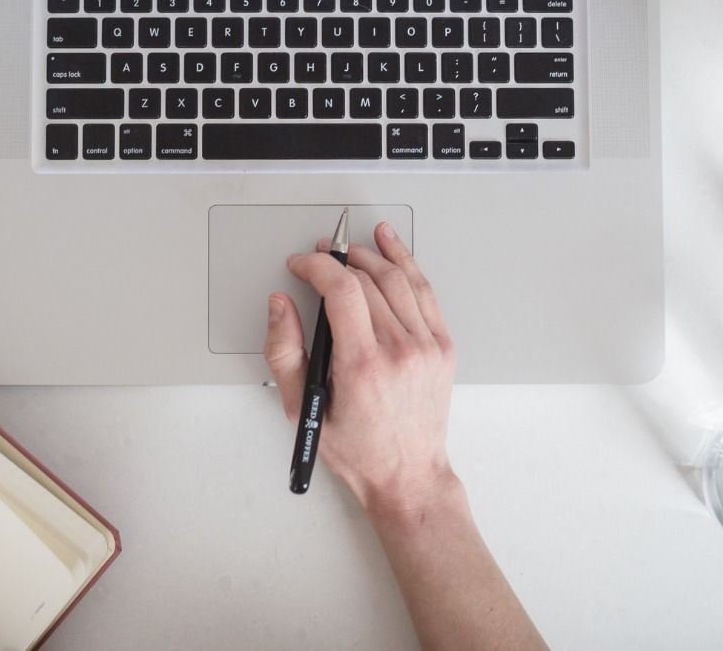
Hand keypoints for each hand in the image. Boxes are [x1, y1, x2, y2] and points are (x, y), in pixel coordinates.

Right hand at [264, 221, 457, 517]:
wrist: (408, 475)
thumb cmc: (357, 450)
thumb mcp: (303, 409)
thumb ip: (284, 352)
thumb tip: (280, 305)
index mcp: (363, 365)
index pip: (341, 291)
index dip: (316, 267)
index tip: (300, 265)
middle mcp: (399, 351)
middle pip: (367, 280)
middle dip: (337, 261)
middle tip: (318, 258)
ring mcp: (426, 346)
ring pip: (397, 279)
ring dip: (370, 255)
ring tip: (349, 247)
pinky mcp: (442, 346)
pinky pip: (424, 291)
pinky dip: (406, 263)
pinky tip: (391, 246)